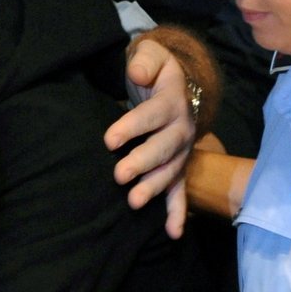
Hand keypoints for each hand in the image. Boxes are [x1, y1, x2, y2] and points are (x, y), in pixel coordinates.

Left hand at [105, 39, 193, 238]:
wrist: (177, 85)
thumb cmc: (156, 71)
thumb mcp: (151, 57)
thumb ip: (145, 61)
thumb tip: (138, 73)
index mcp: (173, 101)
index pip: (152, 115)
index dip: (131, 126)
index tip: (108, 140)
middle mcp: (182, 129)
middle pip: (164, 148)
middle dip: (142, 163)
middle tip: (119, 175)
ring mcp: (182, 152)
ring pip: (171, 172)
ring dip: (153, 188)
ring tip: (134, 202)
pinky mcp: (178, 167)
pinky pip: (180, 191)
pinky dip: (177, 213)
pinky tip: (172, 234)